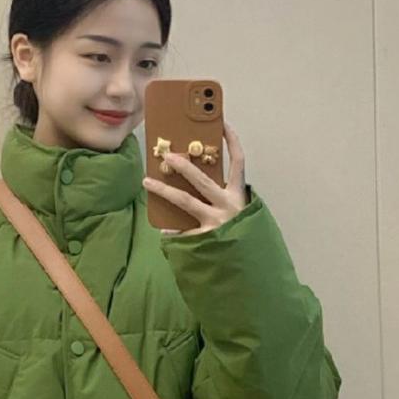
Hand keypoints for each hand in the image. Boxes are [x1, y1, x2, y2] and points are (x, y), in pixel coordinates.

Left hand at [143, 120, 249, 234]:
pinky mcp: (205, 240)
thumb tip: (200, 186)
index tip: (222, 124)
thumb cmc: (243, 241)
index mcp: (239, 198)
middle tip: (167, 155)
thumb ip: (224, 201)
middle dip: (183, 165)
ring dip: (164, 190)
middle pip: (203, 180)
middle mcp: (229, 207)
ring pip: (186, 202)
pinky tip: (164, 230)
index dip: (231, 142)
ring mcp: (216, 223)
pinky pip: (182, 232)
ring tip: (147, 183)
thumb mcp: (240, 216)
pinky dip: (173, 231)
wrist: (251, 273)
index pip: (238, 163)